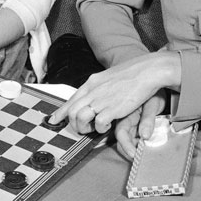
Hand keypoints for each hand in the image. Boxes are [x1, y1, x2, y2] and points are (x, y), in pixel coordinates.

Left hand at [50, 51, 177, 134]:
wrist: (146, 70)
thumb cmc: (131, 74)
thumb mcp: (108, 78)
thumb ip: (98, 87)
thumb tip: (91, 95)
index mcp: (91, 83)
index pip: (70, 100)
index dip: (60, 112)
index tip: (54, 120)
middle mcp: (92, 91)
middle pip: (71, 112)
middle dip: (73, 124)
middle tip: (82, 129)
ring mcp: (101, 100)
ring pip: (79, 118)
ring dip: (84, 128)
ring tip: (94, 130)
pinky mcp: (112, 109)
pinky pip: (97, 123)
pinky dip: (99, 129)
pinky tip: (107, 126)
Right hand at [113, 92, 167, 160]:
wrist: (153, 80)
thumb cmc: (153, 92)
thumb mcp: (152, 105)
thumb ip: (148, 120)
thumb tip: (144, 136)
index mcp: (124, 113)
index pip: (121, 134)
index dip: (126, 146)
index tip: (135, 155)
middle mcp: (123, 119)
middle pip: (120, 140)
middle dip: (128, 151)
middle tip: (140, 157)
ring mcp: (127, 122)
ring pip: (124, 140)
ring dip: (133, 148)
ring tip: (144, 150)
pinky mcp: (133, 124)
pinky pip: (131, 138)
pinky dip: (136, 144)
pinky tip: (144, 144)